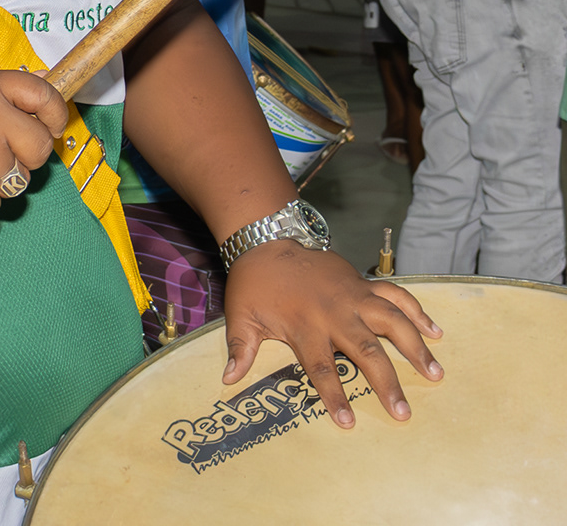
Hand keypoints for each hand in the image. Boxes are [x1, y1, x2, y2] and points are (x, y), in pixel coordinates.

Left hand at [221, 242, 441, 427]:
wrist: (267, 240)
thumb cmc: (253, 283)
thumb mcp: (240, 316)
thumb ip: (240, 350)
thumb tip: (228, 380)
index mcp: (304, 326)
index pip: (322, 369)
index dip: (335, 397)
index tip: (348, 423)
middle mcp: (334, 313)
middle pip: (366, 351)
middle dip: (387, 383)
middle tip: (404, 412)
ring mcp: (353, 296)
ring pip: (392, 322)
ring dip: (415, 348)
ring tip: (436, 374)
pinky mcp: (363, 282)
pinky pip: (397, 295)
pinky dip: (417, 311)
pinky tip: (435, 331)